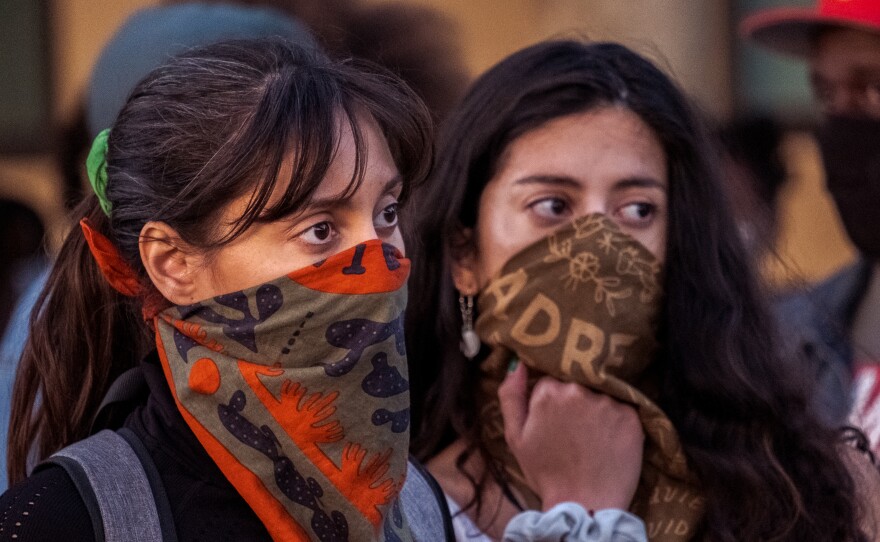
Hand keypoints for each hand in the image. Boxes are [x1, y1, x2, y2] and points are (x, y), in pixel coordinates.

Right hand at [498, 362, 643, 511]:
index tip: (553, 418)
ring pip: (600, 392)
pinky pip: (622, 406)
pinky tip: (609, 439)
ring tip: (593, 435)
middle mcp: (579, 390)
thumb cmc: (546, 473)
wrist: (585, 504)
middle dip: (574, 398)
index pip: (551, 378)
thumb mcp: (516, 437)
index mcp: (549, 392)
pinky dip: (615, 418)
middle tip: (575, 428)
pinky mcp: (631, 416)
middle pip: (577, 381)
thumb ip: (511, 396)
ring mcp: (608, 401)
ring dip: (596, 406)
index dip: (551, 398)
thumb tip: (519, 364)